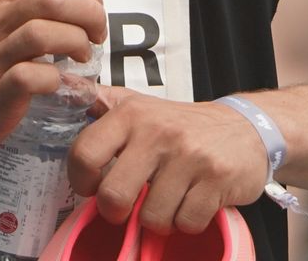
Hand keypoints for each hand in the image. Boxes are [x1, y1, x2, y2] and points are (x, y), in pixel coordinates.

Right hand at [0, 0, 105, 156]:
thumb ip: (22, 10)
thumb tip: (73, 8)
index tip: (92, 15)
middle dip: (89, 15)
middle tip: (95, 36)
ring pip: (43, 31)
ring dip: (75, 44)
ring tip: (82, 58)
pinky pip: (32, 76)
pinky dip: (55, 79)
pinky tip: (59, 85)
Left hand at [69, 89, 270, 234]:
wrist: (245, 127)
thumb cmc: (181, 124)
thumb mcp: (139, 104)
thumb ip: (101, 103)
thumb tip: (62, 85)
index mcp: (130, 114)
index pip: (84, 153)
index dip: (81, 181)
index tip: (92, 186)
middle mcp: (157, 132)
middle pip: (114, 195)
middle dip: (117, 211)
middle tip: (128, 205)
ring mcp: (189, 157)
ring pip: (152, 217)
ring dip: (158, 218)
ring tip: (166, 200)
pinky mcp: (216, 180)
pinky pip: (186, 223)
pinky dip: (186, 222)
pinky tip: (190, 203)